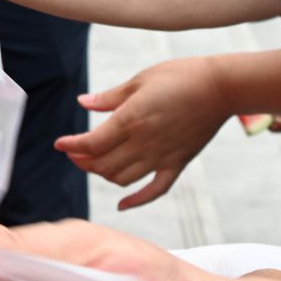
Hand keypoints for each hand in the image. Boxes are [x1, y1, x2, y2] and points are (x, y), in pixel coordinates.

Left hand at [57, 55, 233, 208]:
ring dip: (103, 175)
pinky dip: (136, 201)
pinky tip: (122, 204)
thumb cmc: (179, 76)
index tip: (60, 143)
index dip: (71, 146)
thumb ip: (109, 97)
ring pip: (122, 179)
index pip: (91, 143)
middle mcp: (143, 142)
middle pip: (102, 164)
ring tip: (95, 164)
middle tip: (74, 153)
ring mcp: (161, 156)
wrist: (220, 88)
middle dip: (83, 161)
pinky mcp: (178, 163)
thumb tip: (83, 103)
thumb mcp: (140, 80)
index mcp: (131, 119)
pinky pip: (154, 190)